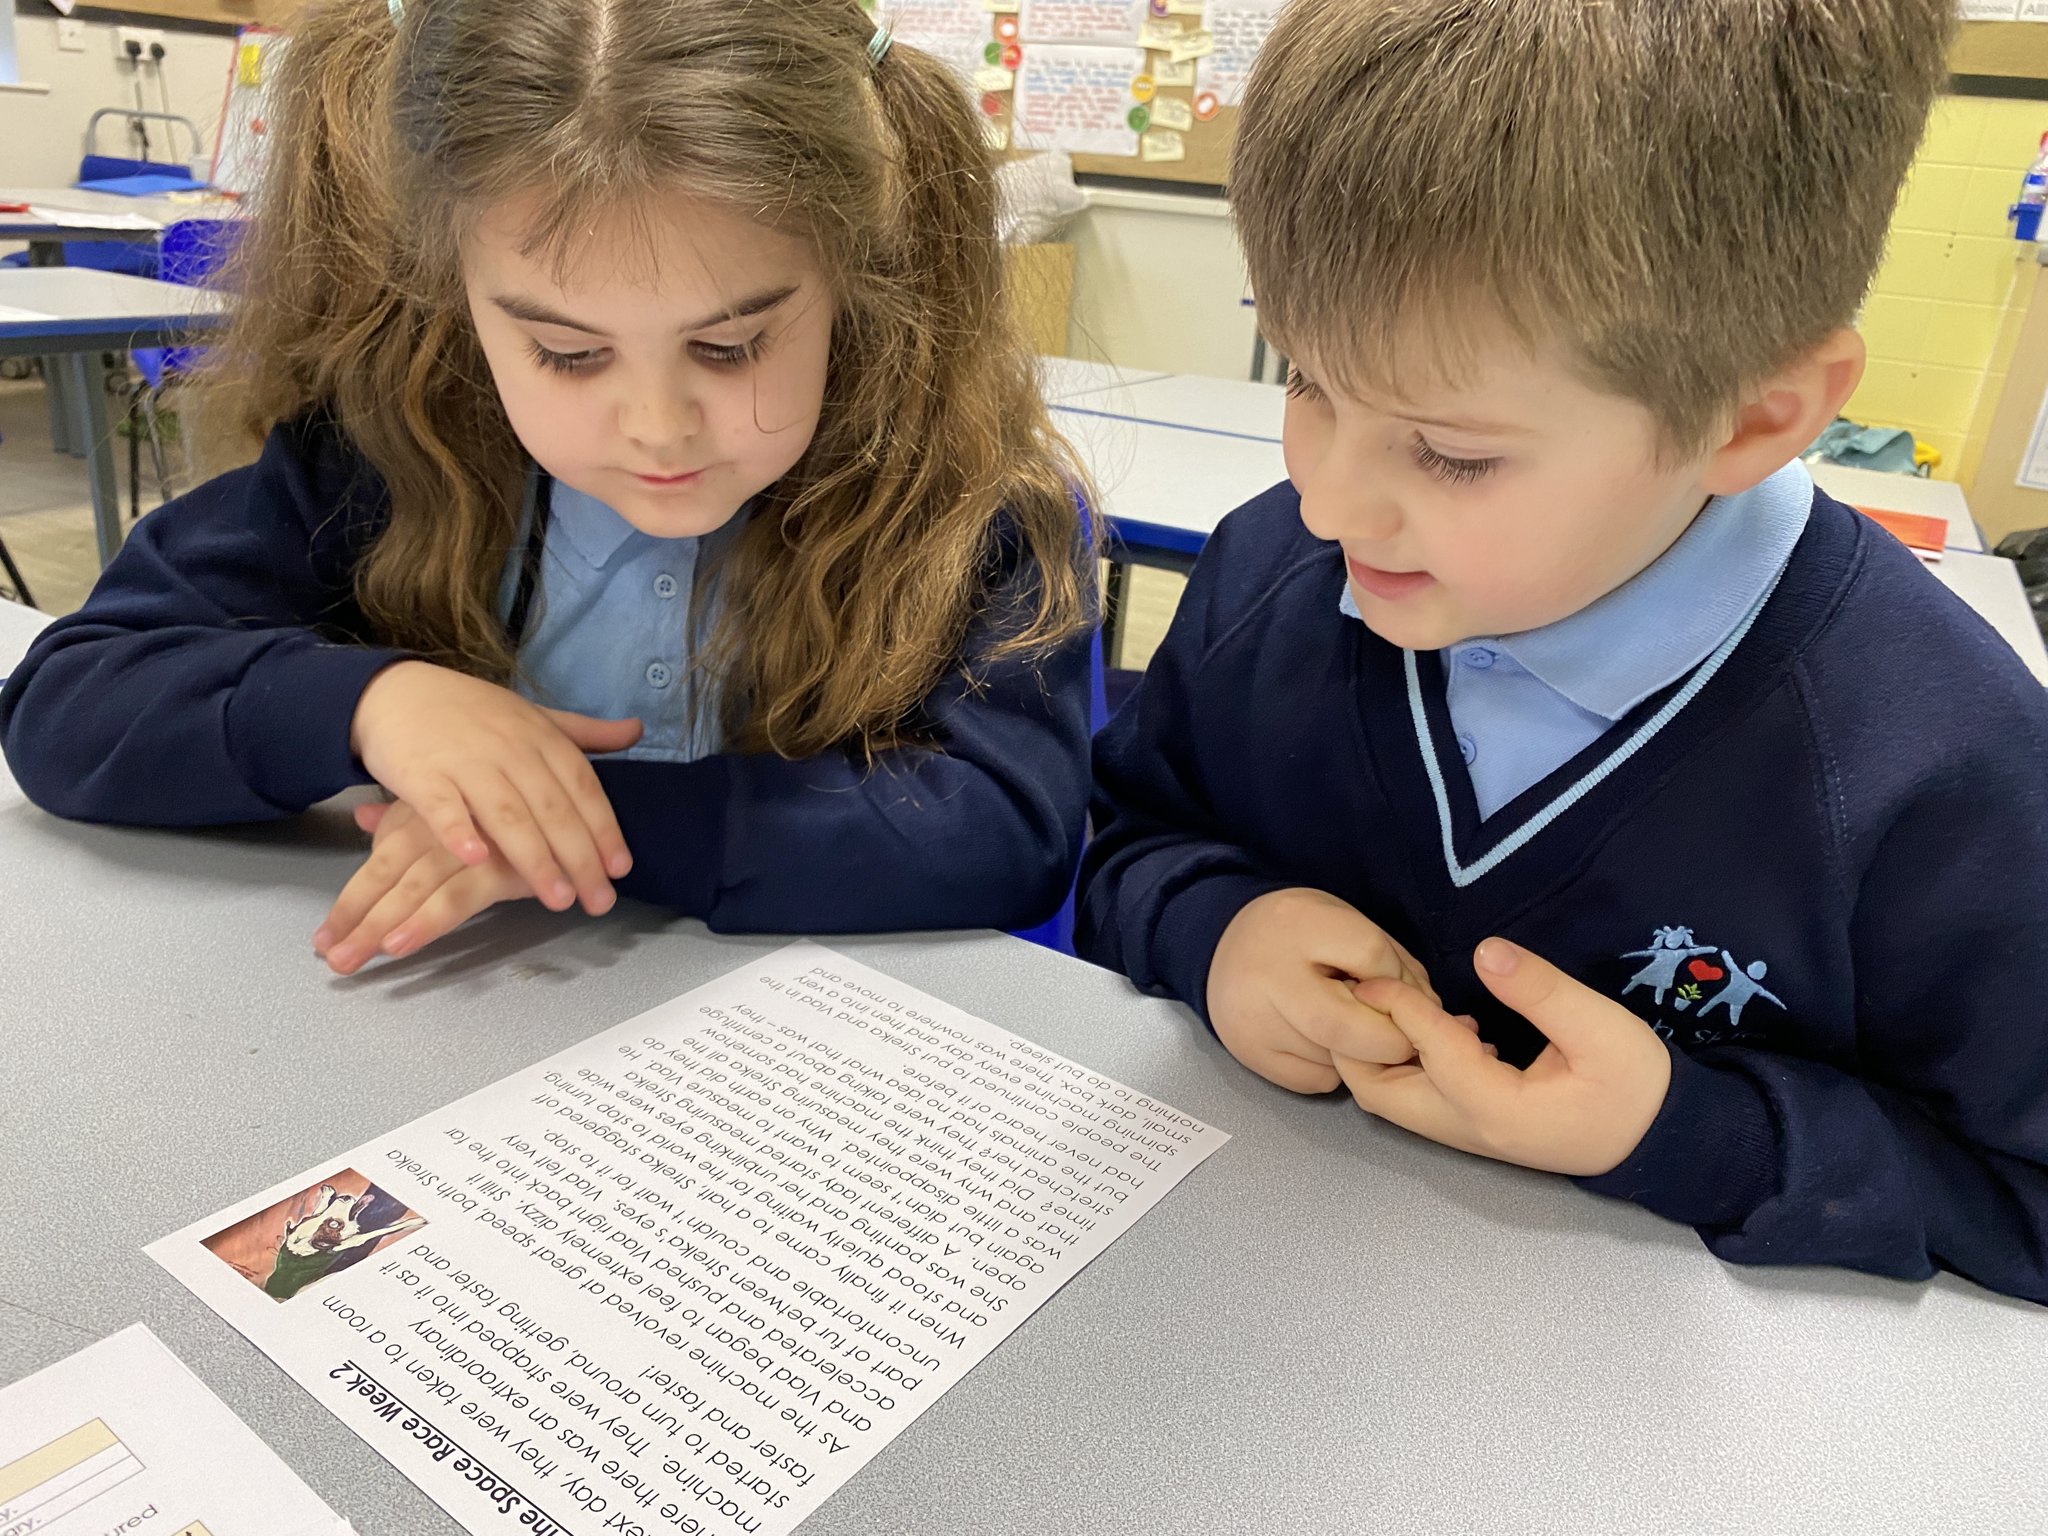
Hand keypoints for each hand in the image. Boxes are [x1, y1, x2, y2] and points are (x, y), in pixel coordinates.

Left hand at [313, 800, 536, 973]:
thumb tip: (365, 818)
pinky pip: (456, 899)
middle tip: (332, 963)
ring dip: (379, 928)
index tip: (325, 940)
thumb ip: (406, 814)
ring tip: (353, 962)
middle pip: (386, 876)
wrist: (588, 796)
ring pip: (413, 890)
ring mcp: (469, 847)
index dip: (351, 903)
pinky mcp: (499, 867)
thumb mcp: (458, 798)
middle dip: (356, 922)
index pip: (379, 860)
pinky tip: (401, 945)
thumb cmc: (523, 801)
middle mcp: (442, 829)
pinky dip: (427, 922)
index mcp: (428, 815)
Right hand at [349, 660, 640, 915]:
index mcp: (541, 737)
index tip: (620, 869)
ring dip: (535, 858)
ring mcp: (466, 762)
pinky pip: (443, 807)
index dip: (604, 829)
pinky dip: (458, 832)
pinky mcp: (422, 775)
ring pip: (507, 814)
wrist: (398, 691)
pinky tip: (476, 861)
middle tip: (599, 901)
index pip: (582, 788)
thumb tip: (637, 730)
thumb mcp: (534, 716)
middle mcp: (510, 749)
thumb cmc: (473, 713)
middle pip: (552, 809)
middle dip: (579, 857)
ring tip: (558, 898)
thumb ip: (584, 732)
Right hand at [1206, 888, 1437, 1093]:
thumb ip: (1391, 963)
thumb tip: (1430, 1013)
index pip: (1371, 958)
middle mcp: (1267, 976)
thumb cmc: (1299, 932)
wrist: (1224, 943)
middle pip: (1347, 1028)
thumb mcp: (1345, 922)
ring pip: (1335, 1061)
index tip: (1407, 990)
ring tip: (1357, 1027)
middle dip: (1391, 1039)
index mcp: (1298, 924)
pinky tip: (1328, 1043)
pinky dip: (1336, 1069)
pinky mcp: (1248, 1054)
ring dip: (1364, 1055)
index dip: (1403, 981)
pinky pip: (1316, 1079)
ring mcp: (1252, 1022)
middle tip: (1404, 1035)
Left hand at [1340, 938, 1671, 1176]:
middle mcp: (1471, 1130)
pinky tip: (1442, 1025)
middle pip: (1381, 1094)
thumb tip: (1488, 952)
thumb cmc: (1637, 1087)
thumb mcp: (1603, 1029)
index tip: (1375, 974)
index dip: (1398, 1010)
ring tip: (1402, 1002)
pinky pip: (1418, 1098)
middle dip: (1357, 1045)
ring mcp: (1471, 1135)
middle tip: (1369, 991)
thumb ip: (1543, 991)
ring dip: (1380, 1053)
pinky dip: (1407, 1062)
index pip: (1429, 1054)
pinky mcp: (1477, 1128)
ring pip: (1394, 1100)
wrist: (1663, 1141)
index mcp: (1498, 1109)